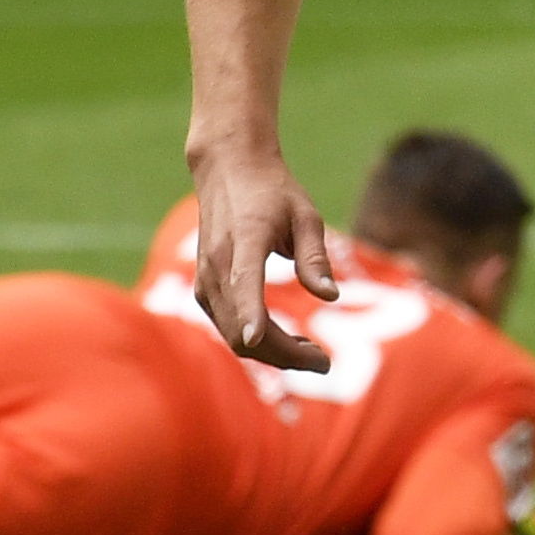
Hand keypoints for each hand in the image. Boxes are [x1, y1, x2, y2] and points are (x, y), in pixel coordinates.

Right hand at [190, 148, 340, 373]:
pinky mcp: (203, 290)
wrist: (228, 171)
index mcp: (245, 240)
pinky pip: (227, 329)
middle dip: (284, 355)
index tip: (255, 338)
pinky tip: (287, 340)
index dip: (248, 313)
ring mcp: (206, 280)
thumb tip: (331, 296)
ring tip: (312, 353)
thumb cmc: (274, 193)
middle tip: (325, 363)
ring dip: (272, 354)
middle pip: (242, 327)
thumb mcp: (306, 215)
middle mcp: (217, 264)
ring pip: (233, 337)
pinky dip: (256, 343)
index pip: (243, 281)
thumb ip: (315, 256)